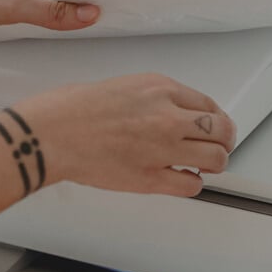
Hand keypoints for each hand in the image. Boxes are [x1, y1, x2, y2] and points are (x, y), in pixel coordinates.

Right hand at [2, 74, 236, 197]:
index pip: (206, 103)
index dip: (213, 118)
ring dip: (213, 163)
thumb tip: (158, 113)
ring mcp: (162, 148)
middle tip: (217, 145)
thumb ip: (146, 99)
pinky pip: (191, 185)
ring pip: (216, 159)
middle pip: (221, 129)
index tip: (211, 125)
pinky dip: (191, 184)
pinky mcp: (150, 178)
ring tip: (204, 165)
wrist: (48, 134)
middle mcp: (167, 116)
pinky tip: (182, 179)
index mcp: (158, 88)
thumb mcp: (117, 86)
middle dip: (222, 139)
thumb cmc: (68, 109)